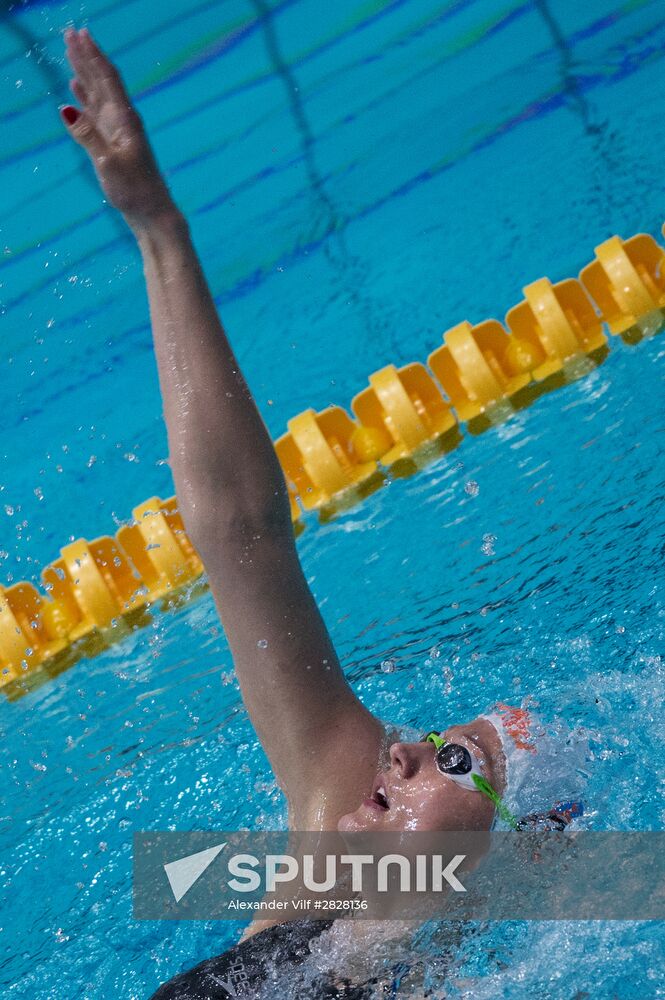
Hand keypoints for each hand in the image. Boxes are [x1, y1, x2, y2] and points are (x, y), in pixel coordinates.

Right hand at [61, 27, 174, 226]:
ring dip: (84, 74)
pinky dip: (85, 100)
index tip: (80, 34)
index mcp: (125, 120)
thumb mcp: (108, 164)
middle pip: (102, 81)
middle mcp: (123, 121)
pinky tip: (76, 92)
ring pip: (98, 95)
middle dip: (86, 57)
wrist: (153, 215)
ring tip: (71, 54)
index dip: (93, 55)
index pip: (107, 79)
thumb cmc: (135, 192)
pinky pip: (96, 114)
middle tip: (70, 34)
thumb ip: (88, 136)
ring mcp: (119, 133)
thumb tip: (66, 109)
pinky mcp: (114, 145)